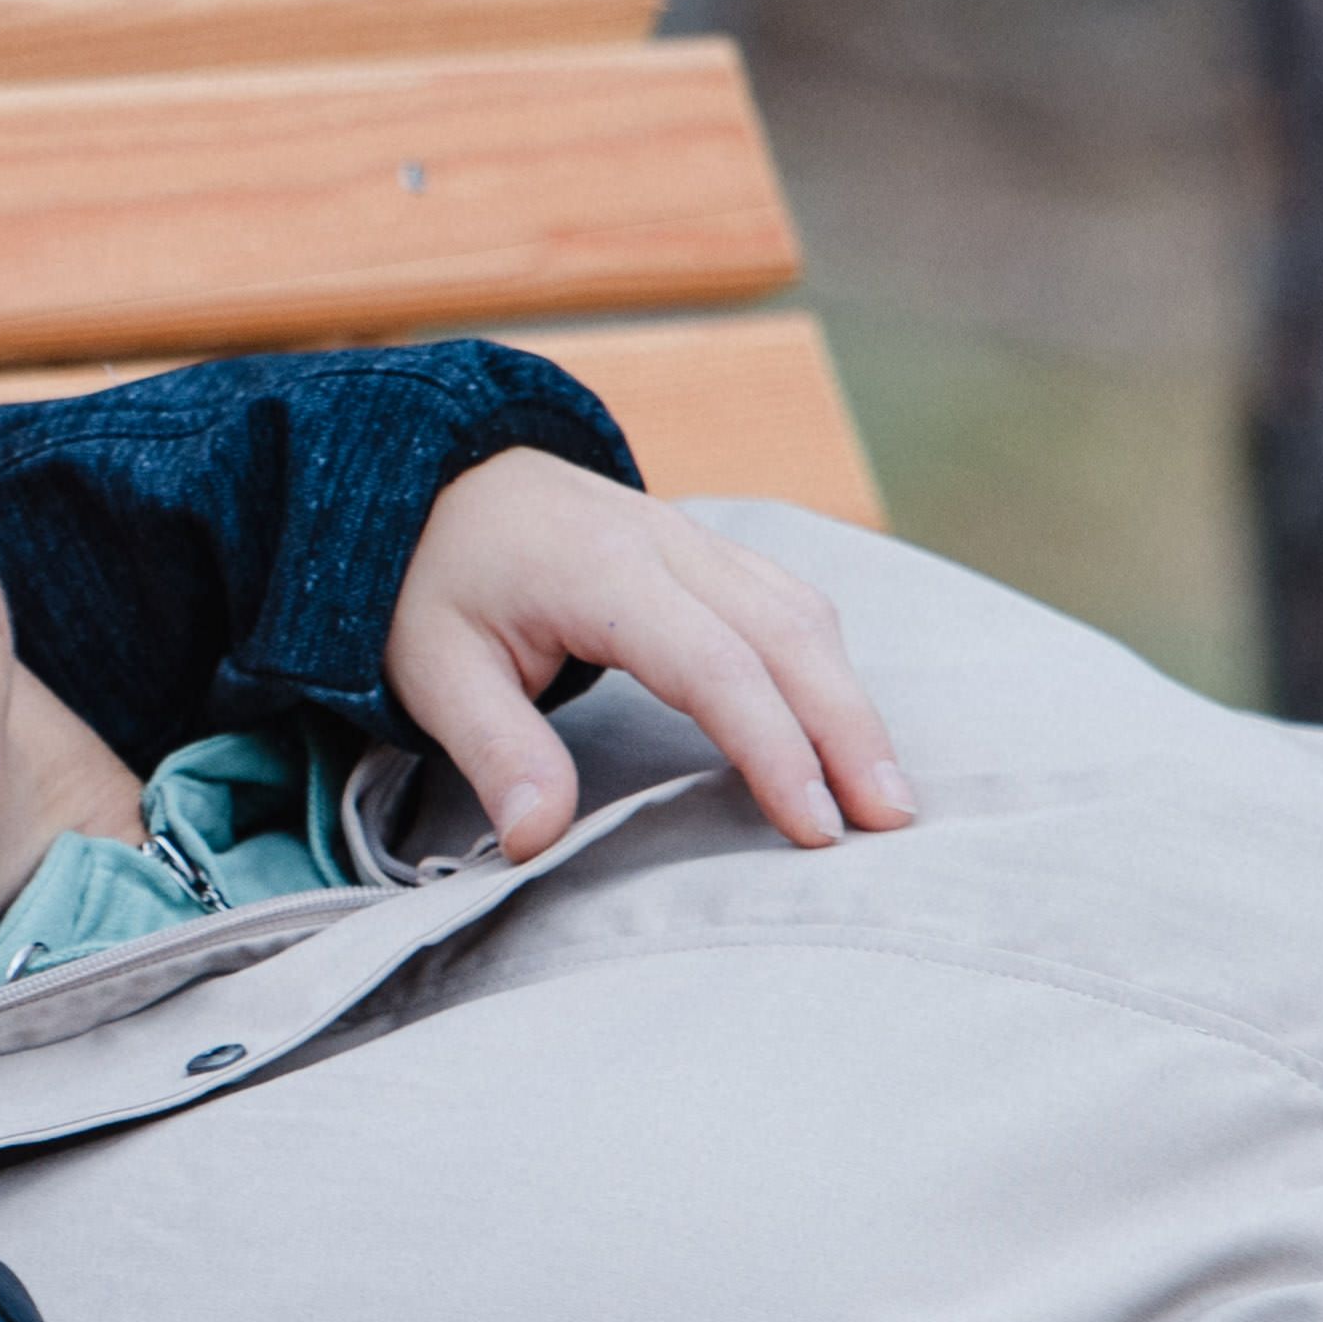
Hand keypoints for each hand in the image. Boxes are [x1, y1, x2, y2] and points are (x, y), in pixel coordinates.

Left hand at [388, 456, 915, 863]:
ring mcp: (695, 540)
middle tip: (891, 819)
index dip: (772, 748)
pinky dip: (828, 667)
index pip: (715, 665)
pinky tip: (843, 728)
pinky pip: (789, 602)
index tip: (812, 827)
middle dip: (848, 730)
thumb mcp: (435, 669)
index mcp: (601, 572)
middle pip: (788, 635)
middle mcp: (667, 544)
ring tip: (884, 792)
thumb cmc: (433, 583)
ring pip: (803, 613)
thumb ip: (495, 751)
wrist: (431, 479)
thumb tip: (536, 842)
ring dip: (851, 701)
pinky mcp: (708, 553)